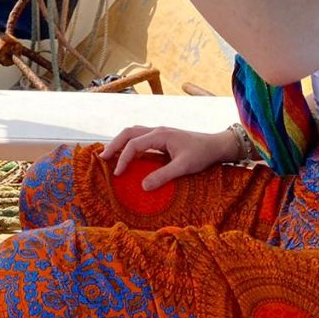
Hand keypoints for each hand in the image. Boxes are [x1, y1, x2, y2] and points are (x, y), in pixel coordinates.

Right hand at [100, 125, 231, 189]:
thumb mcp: (183, 167)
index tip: (117, 174)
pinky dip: (129, 145)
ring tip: (109, 155)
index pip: (134, 144)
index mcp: (160, 134)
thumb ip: (163, 176)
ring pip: (133, 133)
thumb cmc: (201, 154)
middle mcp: (157, 130)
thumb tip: (143, 186)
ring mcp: (159, 133)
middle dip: (114, 144)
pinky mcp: (162, 138)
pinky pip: (140, 139)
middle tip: (102, 158)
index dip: (123, 158)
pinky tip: (127, 156)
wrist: (216, 145)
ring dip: (120, 143)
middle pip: (129, 132)